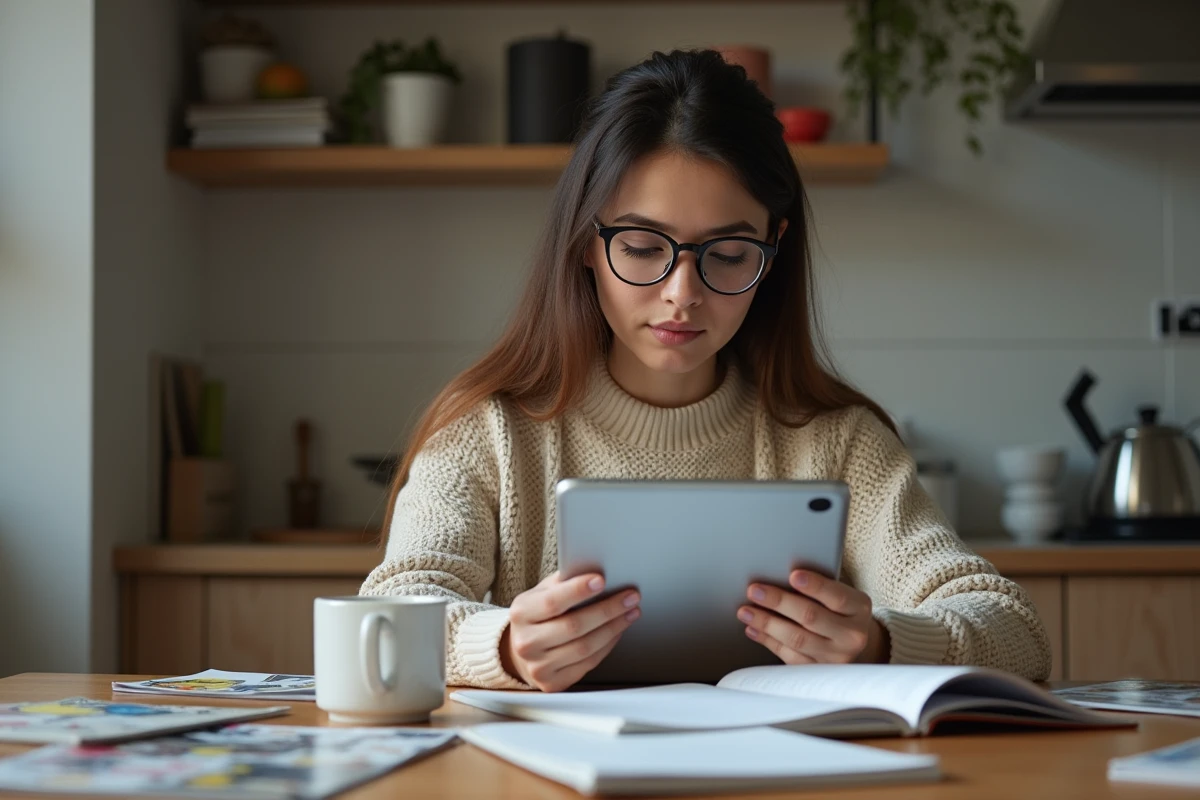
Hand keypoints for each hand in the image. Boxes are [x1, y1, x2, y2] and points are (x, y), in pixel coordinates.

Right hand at [500, 571, 639, 691]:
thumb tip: (596, 570)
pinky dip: (608, 645)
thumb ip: (563, 583)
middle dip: (608, 610)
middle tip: (630, 597)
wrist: (519, 651)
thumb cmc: (537, 615)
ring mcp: (539, 666)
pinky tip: (617, 631)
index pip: (552, 602)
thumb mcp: (541, 593)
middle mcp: (526, 642)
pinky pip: (589, 663)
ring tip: (631, 613)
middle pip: (574, 626)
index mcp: (521, 613)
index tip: (601, 580)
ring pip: (586, 647)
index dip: (578, 591)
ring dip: (614, 628)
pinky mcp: (553, 683)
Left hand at [738, 570, 888, 664]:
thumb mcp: (840, 595)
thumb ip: (818, 588)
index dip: (815, 586)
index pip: (837, 597)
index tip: (793, 575)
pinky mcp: (818, 672)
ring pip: (796, 639)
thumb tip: (778, 577)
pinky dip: (768, 641)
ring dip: (767, 623)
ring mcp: (836, 657)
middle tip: (754, 591)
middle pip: (811, 617)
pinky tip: (753, 629)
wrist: (853, 643)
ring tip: (746, 611)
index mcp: (859, 608)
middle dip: (779, 602)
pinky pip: (789, 656)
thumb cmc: (839, 610)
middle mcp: (851, 635)